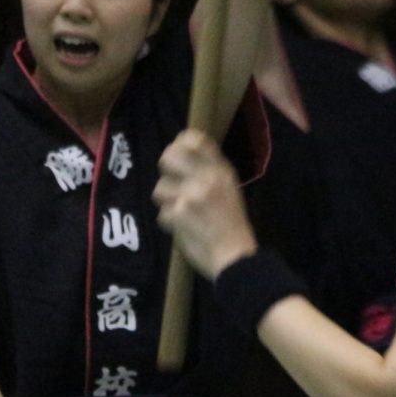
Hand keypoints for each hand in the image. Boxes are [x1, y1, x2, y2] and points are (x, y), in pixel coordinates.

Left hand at [154, 130, 258, 279]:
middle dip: (165, 171)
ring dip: (166, 202)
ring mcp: (191, 195)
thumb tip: (182, 152)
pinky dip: (169, 223)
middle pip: (168, 157)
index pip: (195, 140)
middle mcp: (206, 177)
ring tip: (182, 213)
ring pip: (160, 188)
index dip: (180, 143)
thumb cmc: (232, 224)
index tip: (178, 152)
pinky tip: (183, 228)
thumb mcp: (228, 188)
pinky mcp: (179, 214)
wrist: (235, 256)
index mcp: (221, 170)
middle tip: (172, 184)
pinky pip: (162, 213)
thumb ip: (209, 170)